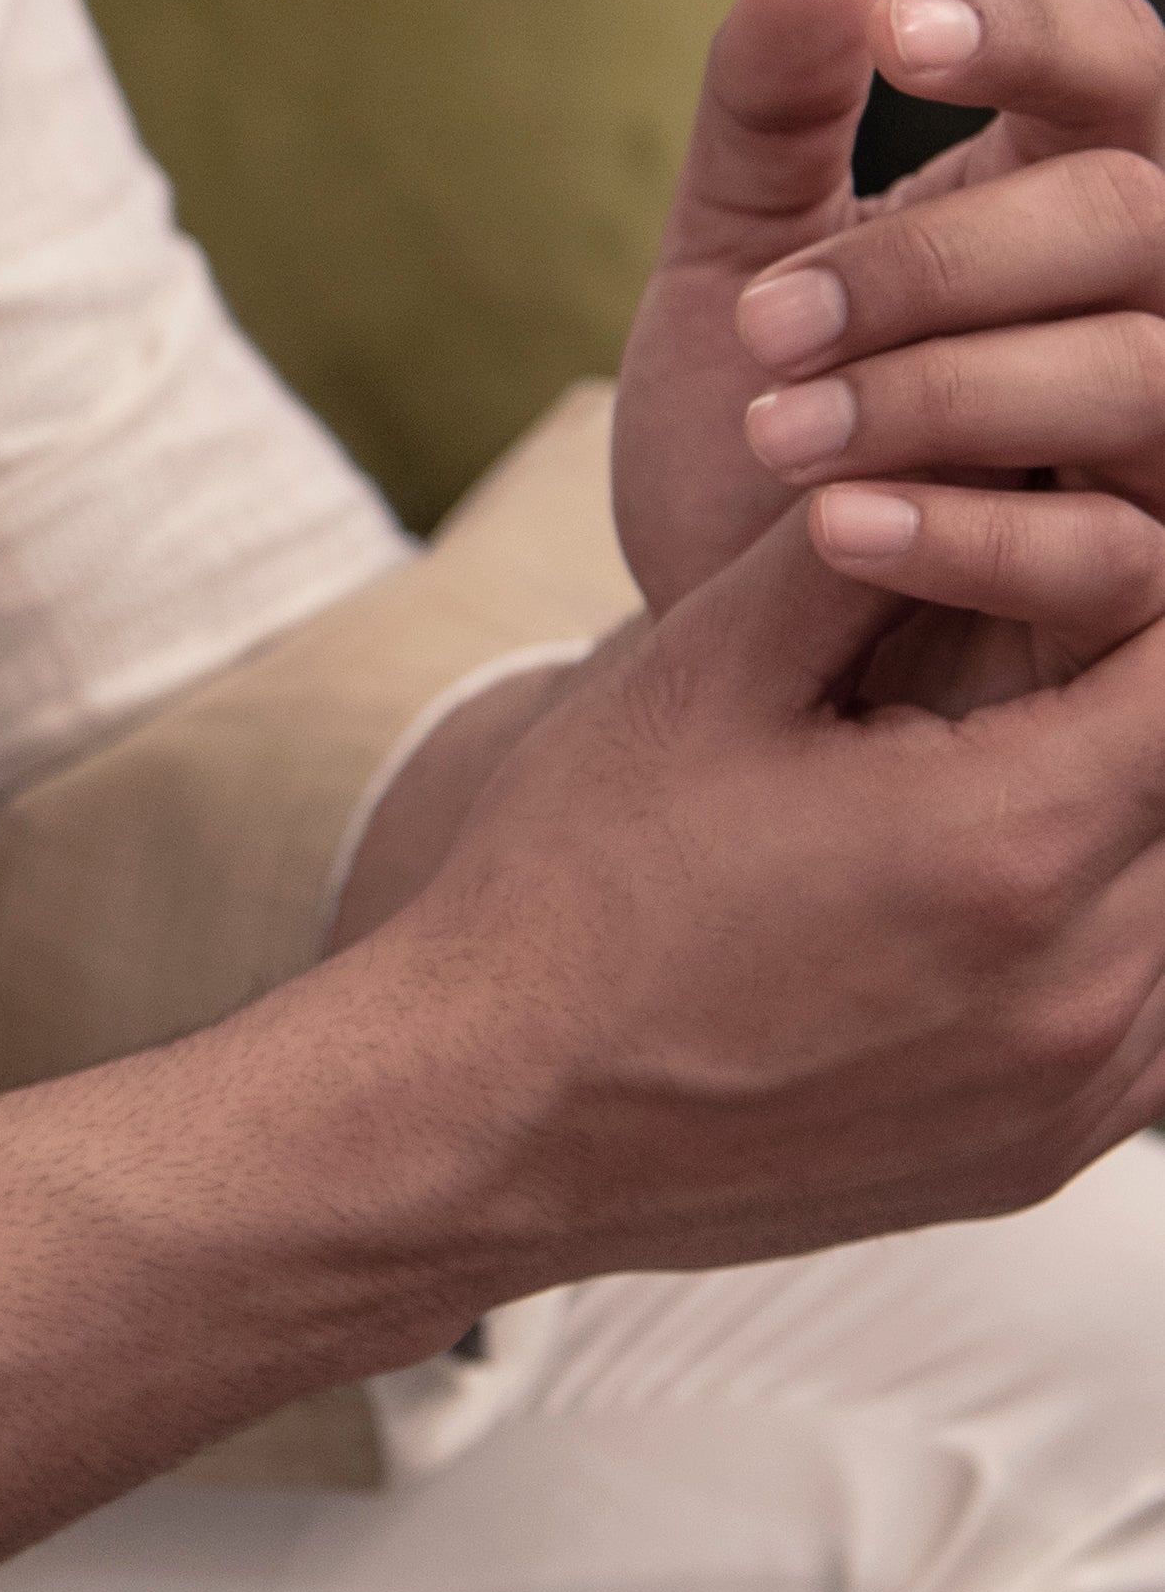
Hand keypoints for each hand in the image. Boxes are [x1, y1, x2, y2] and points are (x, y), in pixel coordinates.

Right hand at [355, 505, 1164, 1280]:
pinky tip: (968, 886)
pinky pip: (1143, 1018)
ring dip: (1112, 810)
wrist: (491, 1118)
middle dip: (1123, 693)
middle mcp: (1082, 990)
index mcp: (1010, 847)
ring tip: (975, 765)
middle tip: (1002, 656)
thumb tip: (966, 435)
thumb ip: (867, 536)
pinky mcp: (1043, 1156)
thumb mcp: (711, 669)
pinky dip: (1093, 929)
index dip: (1140, 584)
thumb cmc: (580, 880)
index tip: (1071, 546)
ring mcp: (1074, 1093)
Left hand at [613, 0, 1164, 687]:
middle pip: (1135, 217)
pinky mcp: (1150, 610)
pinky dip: (967, 533)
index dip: (1034, 34)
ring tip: (778, 430)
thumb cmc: (757, 437)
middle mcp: (1153, 311)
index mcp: (1066, 194)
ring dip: (940, 394)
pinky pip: (1117, 555)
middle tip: (769, 325)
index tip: (896, 33)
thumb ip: (769, 109)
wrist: (733, 660)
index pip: (1126, 62)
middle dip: (939, 265)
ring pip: (1143, 377)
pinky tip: (835, 528)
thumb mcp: (735, 261)